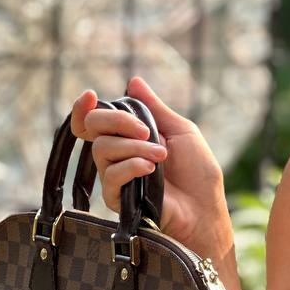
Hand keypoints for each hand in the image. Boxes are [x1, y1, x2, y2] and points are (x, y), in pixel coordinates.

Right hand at [69, 75, 232, 259]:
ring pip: (102, 149)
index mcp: (129, 136)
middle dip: (118, 121)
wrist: (205, 209)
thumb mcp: (181, 131)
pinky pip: (110, 176)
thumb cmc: (198, 173)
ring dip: (134, 148)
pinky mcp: (116, 199)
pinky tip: (151, 170)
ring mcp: (115, 176)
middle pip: (92, 127)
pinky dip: (131, 167)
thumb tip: (133, 81)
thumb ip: (155, 108)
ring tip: (161, 157)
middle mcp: (117, 154)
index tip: (91, 96)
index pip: (93, 120)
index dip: (84, 108)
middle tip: (145, 130)